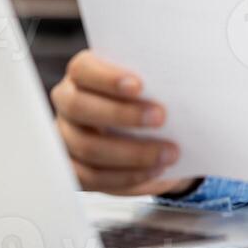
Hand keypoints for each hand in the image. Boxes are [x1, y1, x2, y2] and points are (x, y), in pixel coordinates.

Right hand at [51, 50, 195, 196]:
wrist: (145, 131)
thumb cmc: (147, 97)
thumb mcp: (150, 83)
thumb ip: (154, 81)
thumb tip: (182, 84)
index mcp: (82, 72)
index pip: (84, 69)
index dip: (108, 78)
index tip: (139, 86)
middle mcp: (67, 101)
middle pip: (81, 108)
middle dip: (122, 114)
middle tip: (160, 118)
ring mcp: (65, 137)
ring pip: (88, 148)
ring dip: (132, 153)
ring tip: (168, 153)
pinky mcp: (73, 169)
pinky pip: (93, 178)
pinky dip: (127, 177)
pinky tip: (155, 171)